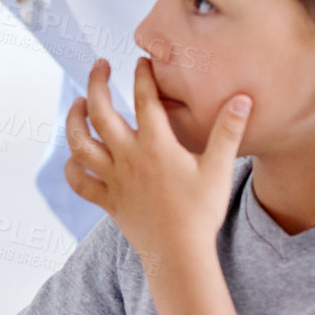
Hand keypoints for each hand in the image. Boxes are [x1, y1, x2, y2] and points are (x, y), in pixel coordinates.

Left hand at [64, 57, 249, 264]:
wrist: (180, 254)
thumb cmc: (201, 212)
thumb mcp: (220, 170)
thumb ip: (228, 132)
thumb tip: (242, 99)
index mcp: (156, 146)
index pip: (145, 101)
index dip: (143, 77)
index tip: (142, 61)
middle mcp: (128, 158)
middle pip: (101, 113)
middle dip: (96, 84)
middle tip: (99, 66)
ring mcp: (113, 179)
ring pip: (80, 143)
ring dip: (74, 120)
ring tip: (78, 103)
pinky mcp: (106, 200)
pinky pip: (79, 180)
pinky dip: (72, 166)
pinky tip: (75, 155)